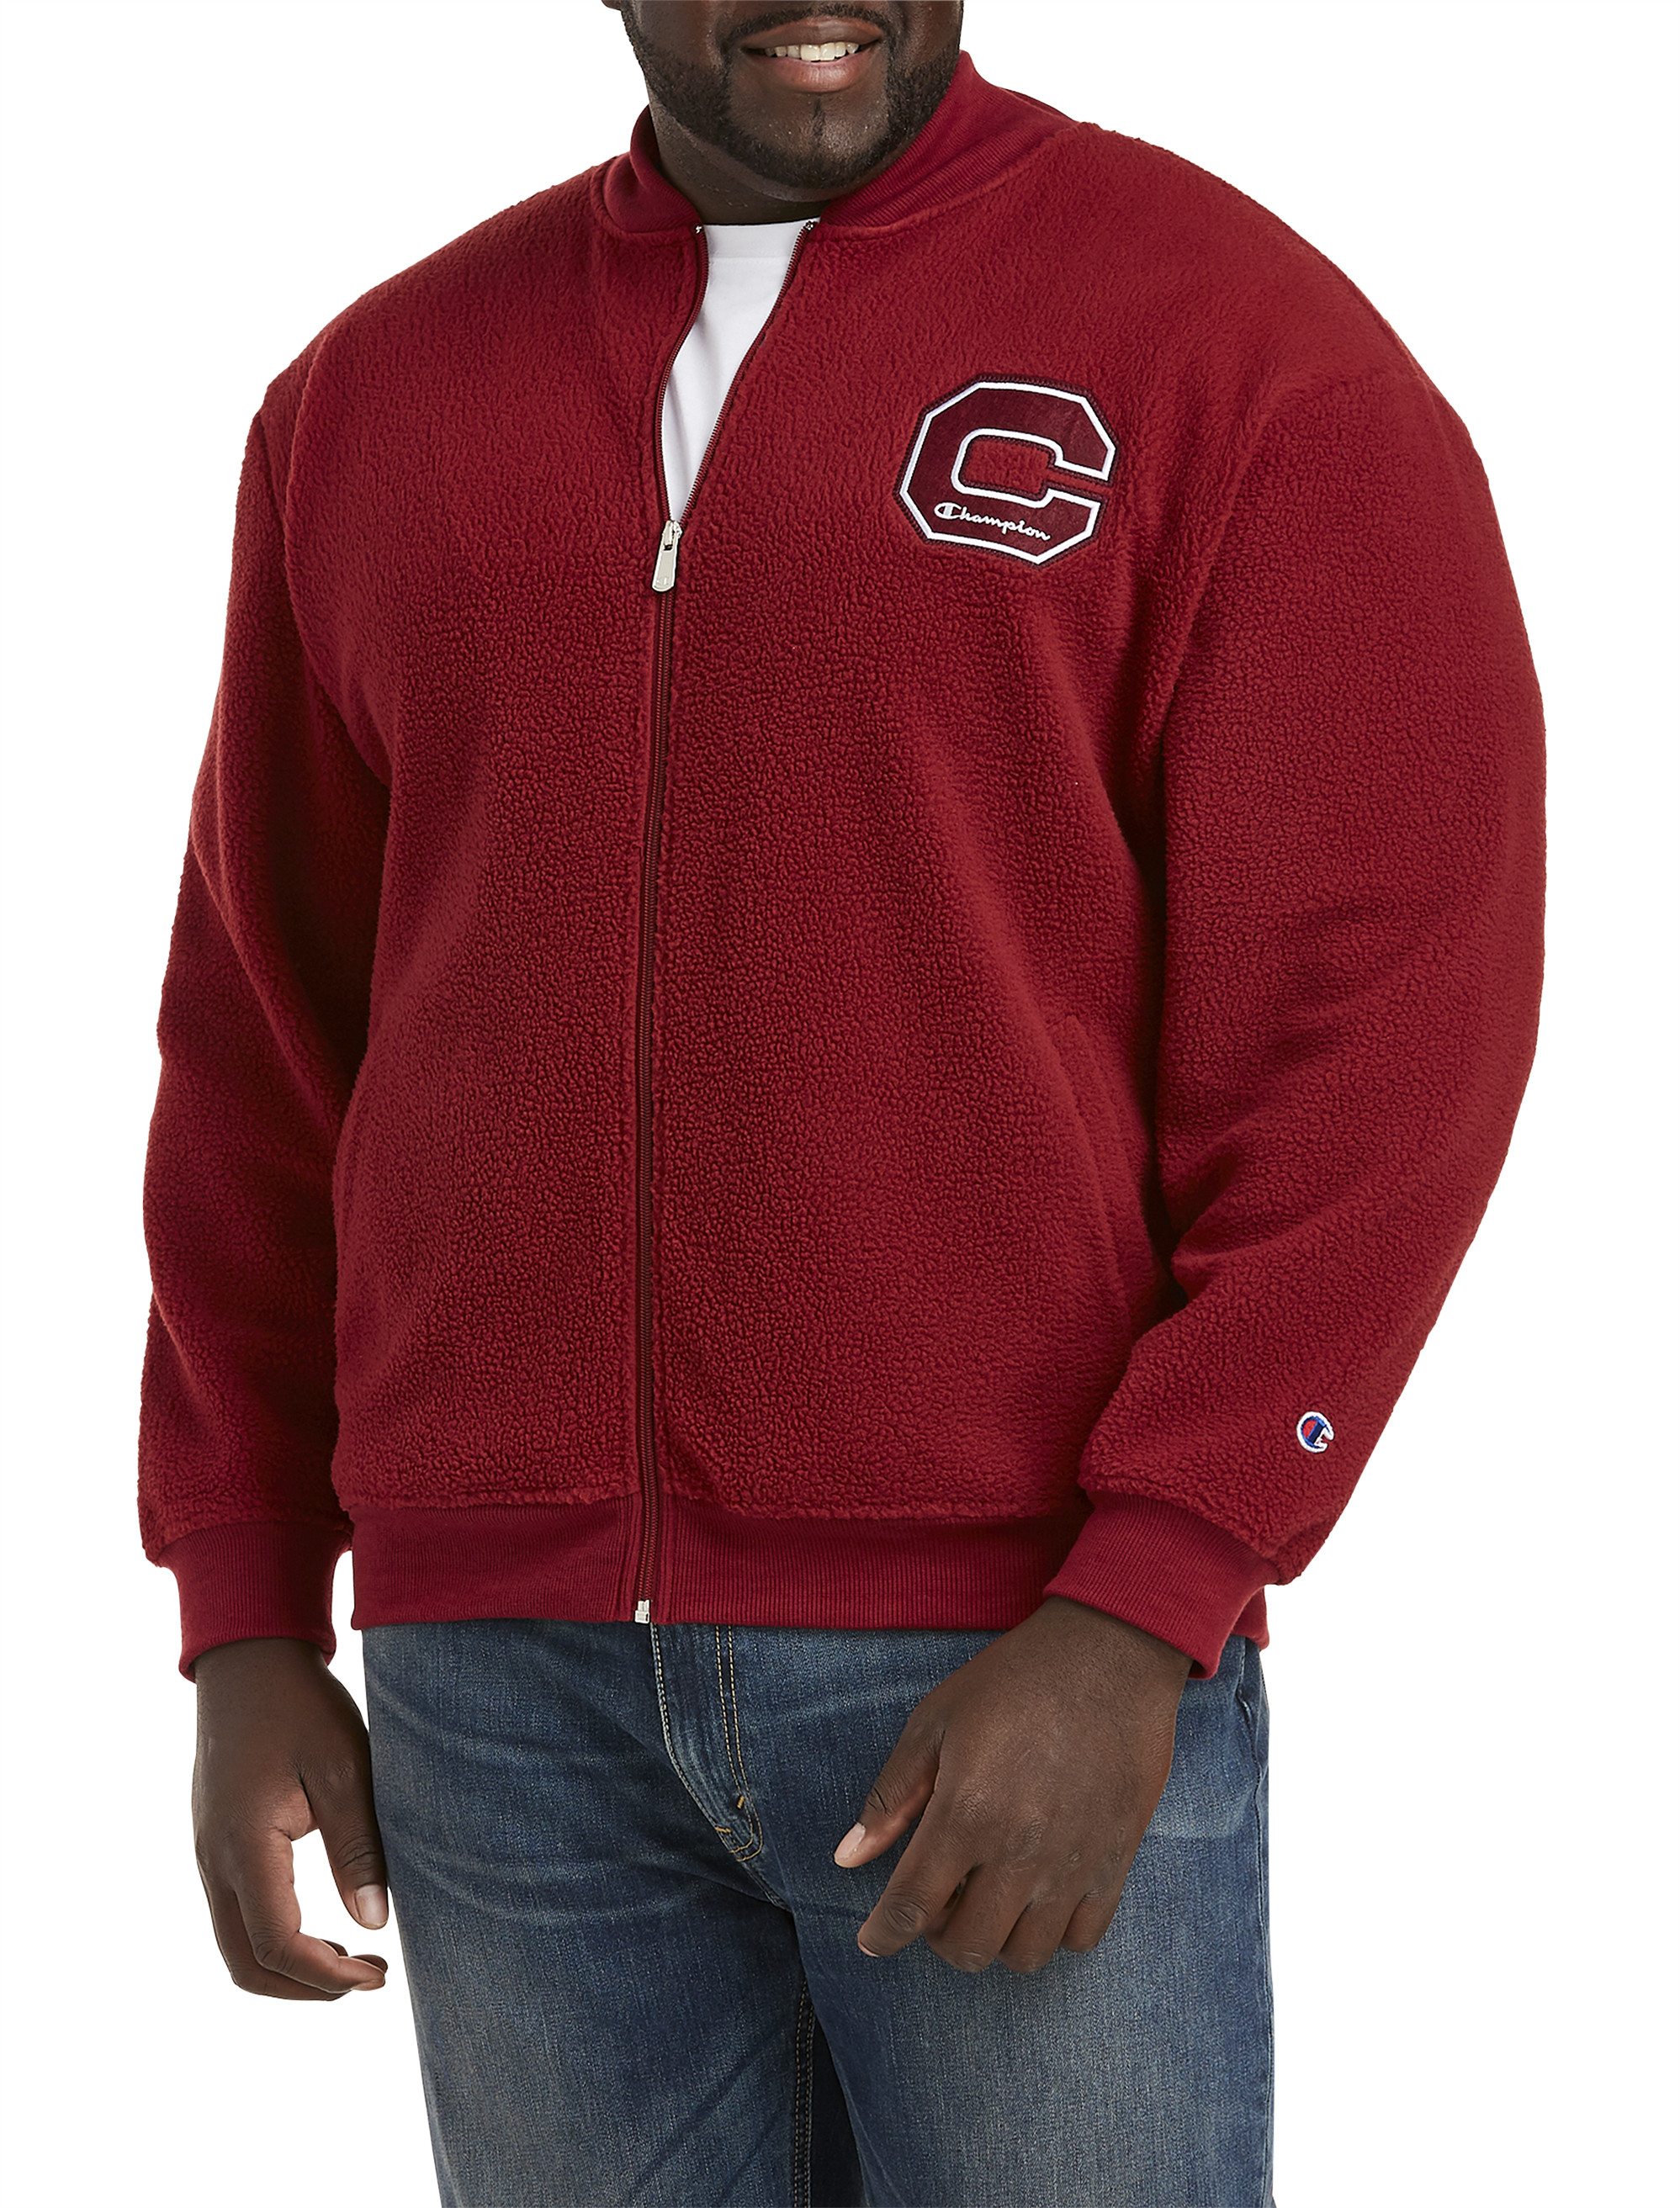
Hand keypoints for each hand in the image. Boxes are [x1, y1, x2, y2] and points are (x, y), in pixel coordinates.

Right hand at [192, 1636, 390, 2000]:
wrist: (251, 1660)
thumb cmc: (303, 1707)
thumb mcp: (345, 1769)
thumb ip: (358, 1848)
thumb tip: (375, 1922)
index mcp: (244, 1844)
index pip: (276, 1943)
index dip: (327, 1974)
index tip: (379, 1975)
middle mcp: (213, 1859)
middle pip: (245, 1963)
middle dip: (306, 1987)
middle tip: (370, 1977)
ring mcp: (207, 1853)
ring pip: (236, 1944)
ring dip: (290, 1966)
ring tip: (354, 1956)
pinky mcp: (214, 1844)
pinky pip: (235, 1915)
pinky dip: (275, 1939)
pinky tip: (324, 1925)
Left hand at [833, 1596, 1190, 1973]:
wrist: (1110, 1655)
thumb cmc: (1015, 1681)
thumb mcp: (936, 1722)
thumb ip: (892, 1797)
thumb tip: (847, 1858)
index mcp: (967, 1813)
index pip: (912, 1907)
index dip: (882, 1935)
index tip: (873, 1940)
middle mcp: (1019, 1851)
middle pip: (967, 1947)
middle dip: (937, 1937)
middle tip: (937, 1901)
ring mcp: (1073, 1864)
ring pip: (1024, 1956)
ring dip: (994, 1940)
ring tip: (987, 1897)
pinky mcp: (1116, 1862)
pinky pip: (1082, 1939)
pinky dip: (1052, 1933)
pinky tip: (1036, 1894)